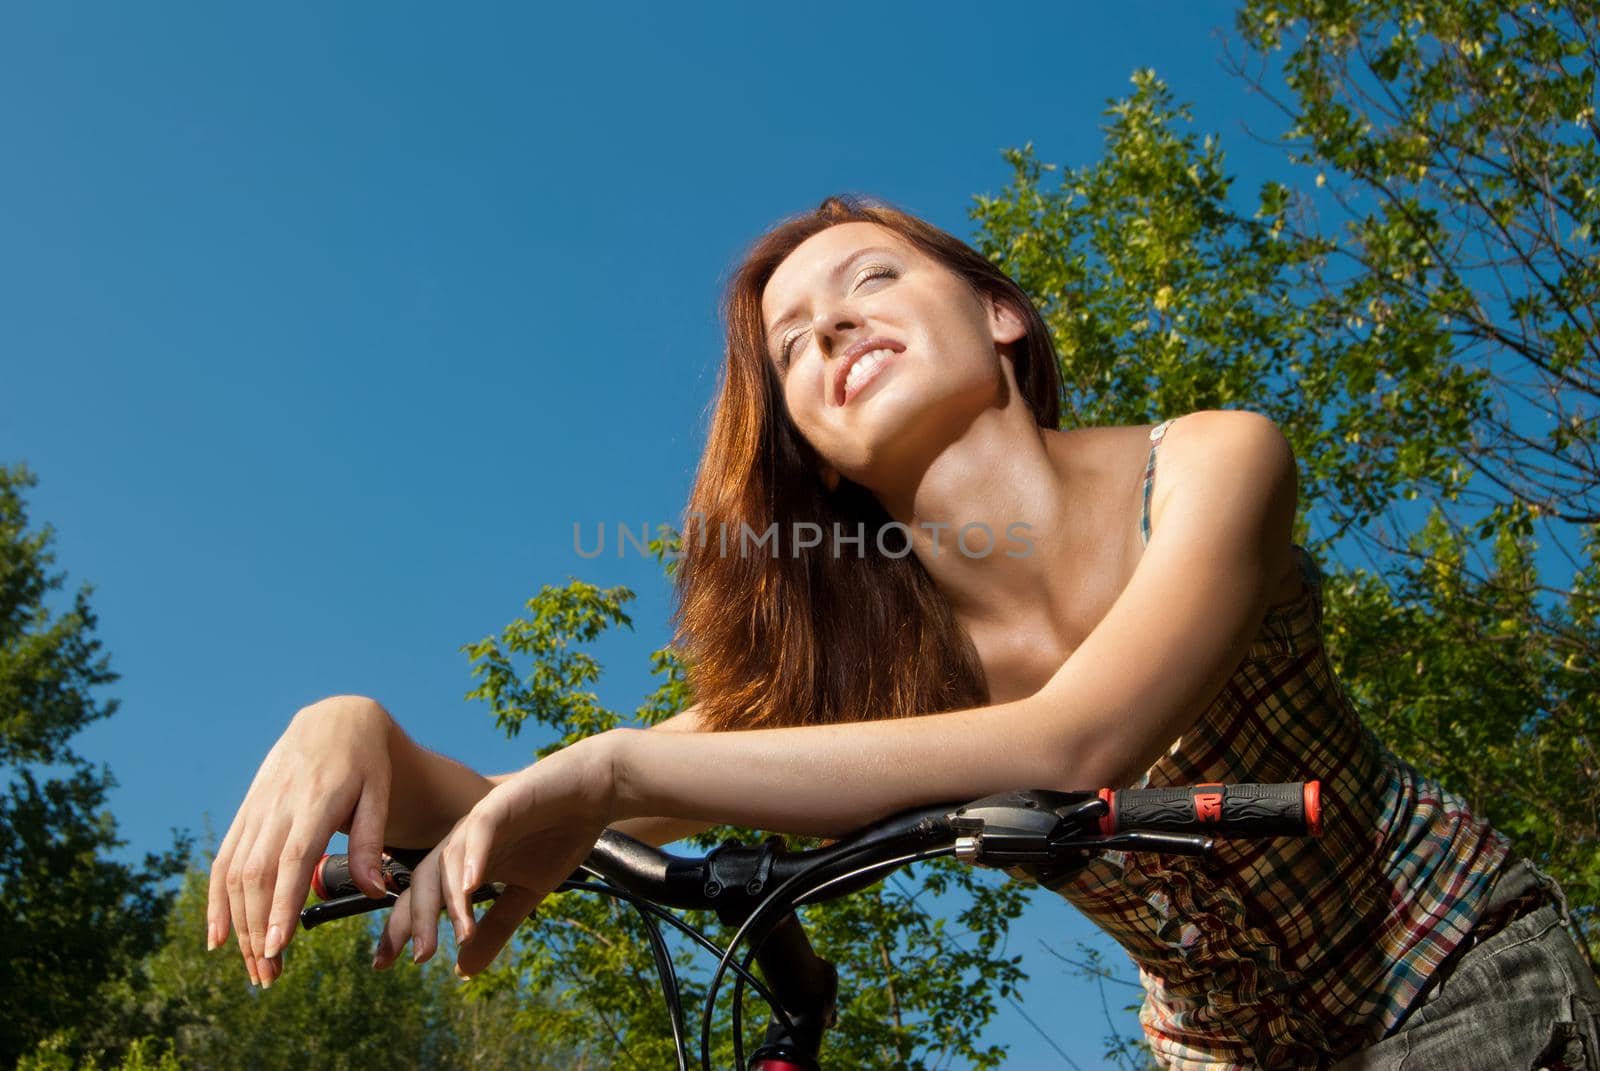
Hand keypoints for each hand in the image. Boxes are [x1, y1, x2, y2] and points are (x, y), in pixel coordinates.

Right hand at [208, 695, 395, 986]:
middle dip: (259, 929)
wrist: (333, 719)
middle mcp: (278, 806)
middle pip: (258, 875)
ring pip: (236, 874)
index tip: (278, 945)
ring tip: (254, 966)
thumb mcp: (380, 793)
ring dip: (239, 925)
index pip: (293, 858)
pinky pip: (223, 860)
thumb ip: (370, 841)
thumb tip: (376, 892)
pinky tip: (217, 938)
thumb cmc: (366, 761)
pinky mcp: (245, 813)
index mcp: (316, 800)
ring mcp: (256, 809)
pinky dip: (216, 900)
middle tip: (268, 977)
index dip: (282, 902)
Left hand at [371, 735, 615, 977]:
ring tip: (460, 934)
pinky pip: (479, 831)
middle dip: (416, 920)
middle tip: (419, 958)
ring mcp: (479, 821)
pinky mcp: (501, 803)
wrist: (595, 791)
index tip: (384, 964)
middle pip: (423, 881)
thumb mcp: (528, 892)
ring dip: (451, 900)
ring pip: (448, 860)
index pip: (423, 898)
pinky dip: (473, 857)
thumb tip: (461, 972)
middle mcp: (463, 843)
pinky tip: (472, 886)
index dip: (402, 928)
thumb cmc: (561, 836)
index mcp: (465, 864)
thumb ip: (495, 927)